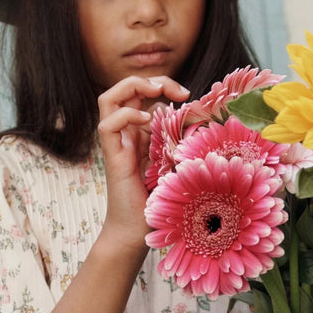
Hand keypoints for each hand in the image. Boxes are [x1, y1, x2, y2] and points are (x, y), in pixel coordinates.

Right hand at [97, 76, 189, 247]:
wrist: (137, 232)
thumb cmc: (161, 204)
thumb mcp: (180, 165)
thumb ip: (185, 144)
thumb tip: (205, 124)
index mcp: (142, 134)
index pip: (144, 94)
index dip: (164, 86)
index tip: (188, 96)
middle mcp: (127, 134)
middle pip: (125, 89)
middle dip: (151, 80)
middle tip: (177, 92)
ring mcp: (117, 144)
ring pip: (108, 99)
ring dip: (132, 87)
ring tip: (156, 93)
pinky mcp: (112, 157)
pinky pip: (107, 124)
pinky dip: (126, 115)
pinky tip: (145, 123)